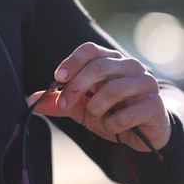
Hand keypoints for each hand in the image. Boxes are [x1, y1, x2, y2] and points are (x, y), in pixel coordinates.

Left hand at [27, 42, 171, 152]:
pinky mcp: (154, 105)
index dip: (72, 62)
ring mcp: (145, 83)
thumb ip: (59, 103)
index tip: (58, 78)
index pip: (90, 50)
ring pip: (112, 90)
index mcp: (112, 61)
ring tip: (97, 116)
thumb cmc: (112, 114)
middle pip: (98, 67)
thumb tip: (31, 100)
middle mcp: (130, 66)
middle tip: (64, 104)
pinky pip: (126, 114)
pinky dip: (112, 124)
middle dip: (75, 88)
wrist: (143, 134)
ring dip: (96, 108)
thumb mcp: (82, 109)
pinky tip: (113, 126)